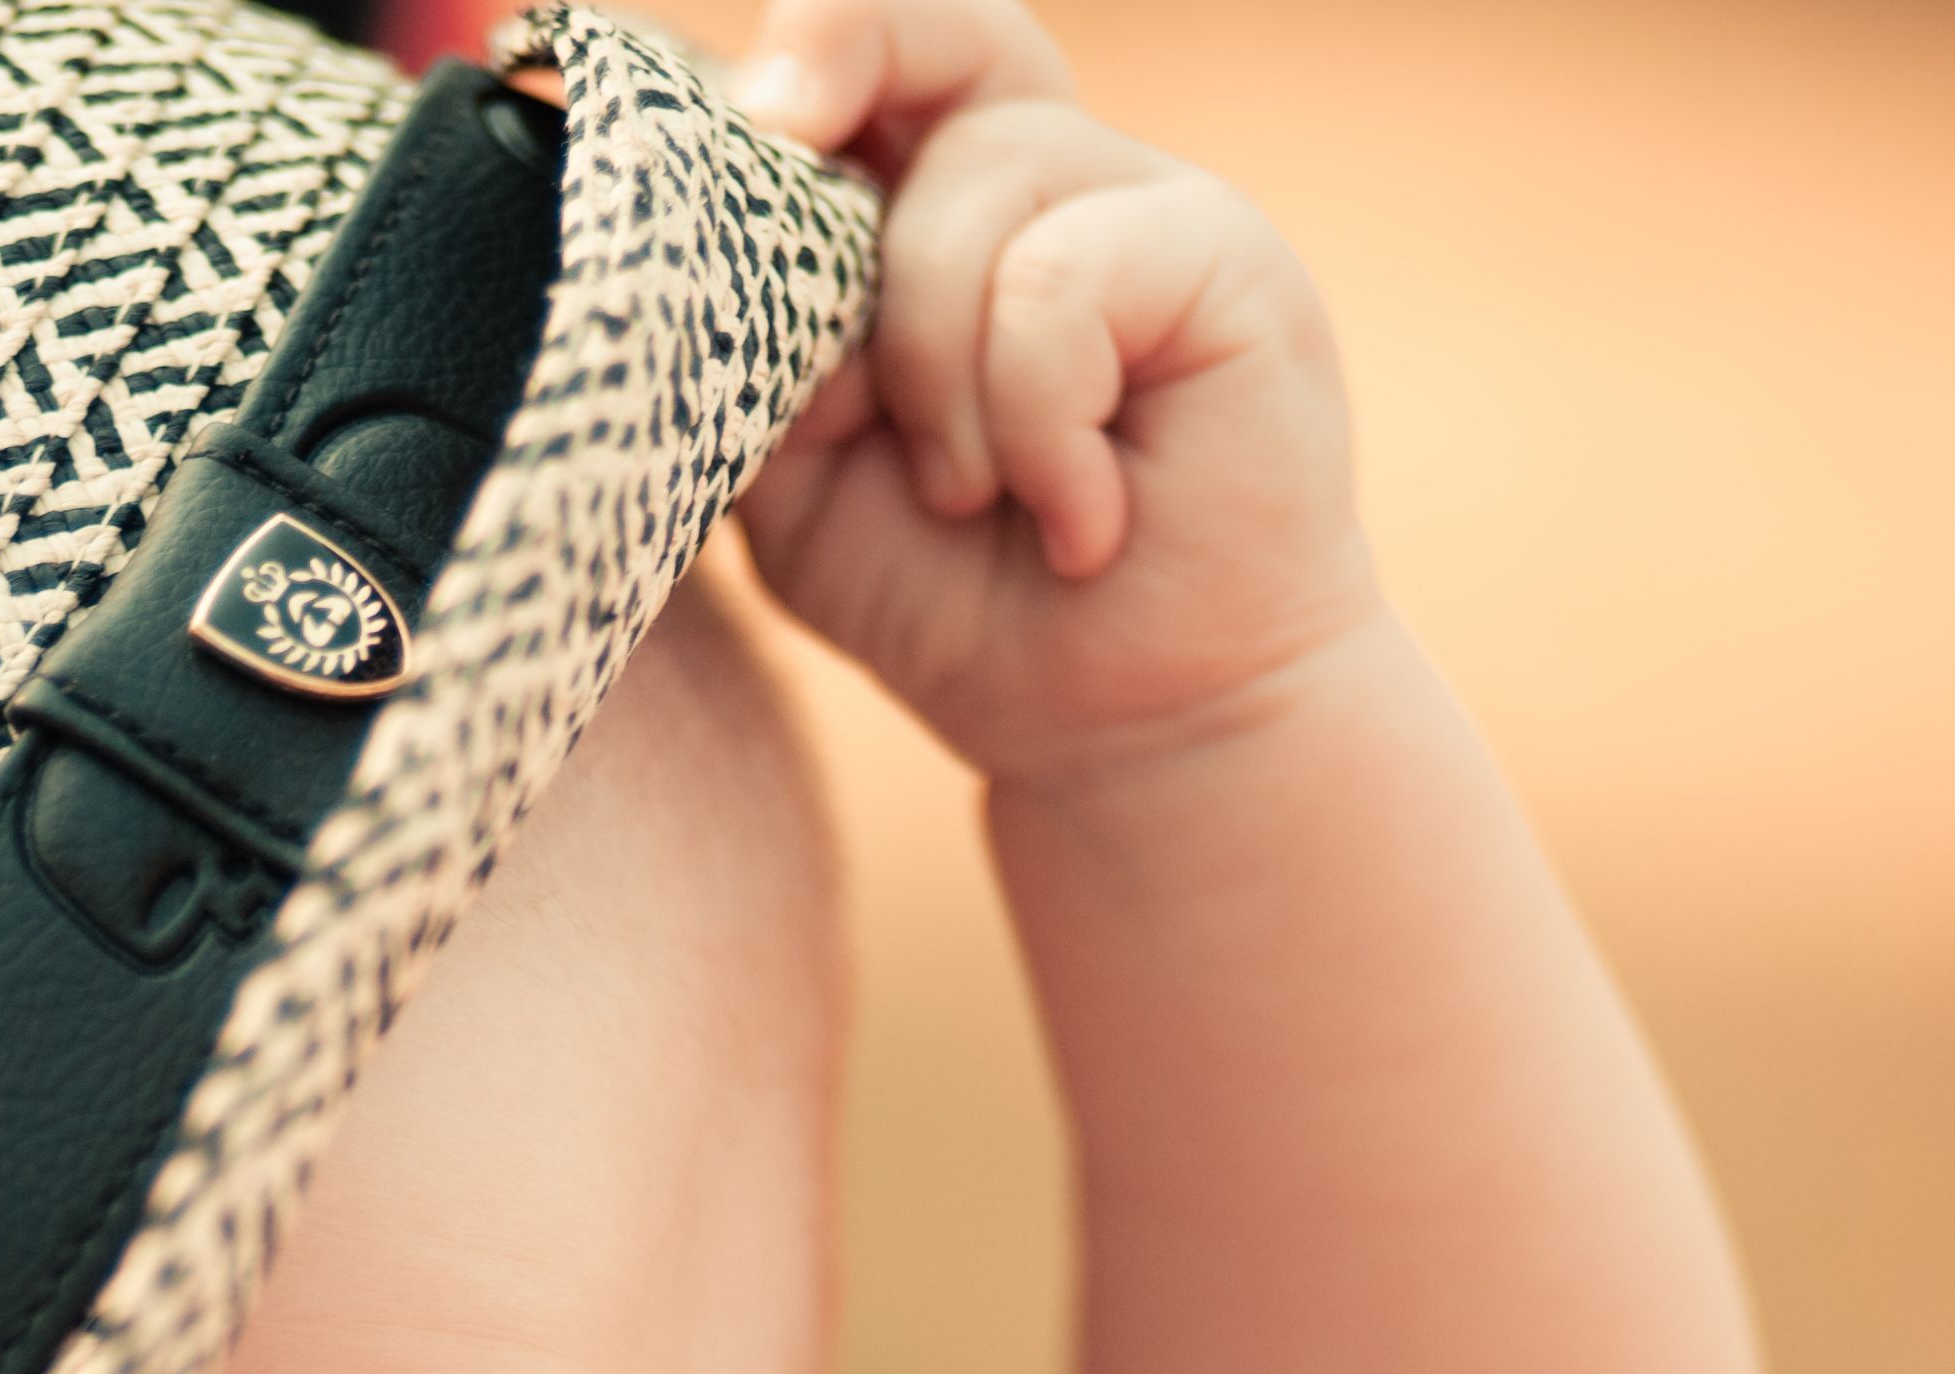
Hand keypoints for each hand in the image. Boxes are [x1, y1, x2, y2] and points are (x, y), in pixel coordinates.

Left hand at [728, 0, 1379, 781]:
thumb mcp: (799, 480)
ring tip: (976, 497)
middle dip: (842, 41)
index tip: (732, 116)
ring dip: (934, 373)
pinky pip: (1058, 281)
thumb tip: (729, 241)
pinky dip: (1035, 421)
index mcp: (926, 207)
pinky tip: (1078, 515)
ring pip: (972, 184)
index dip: (790, 54)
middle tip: (779, 126)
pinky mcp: (1225, 254)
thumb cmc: (958, 597)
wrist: (1123, 723)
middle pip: (936, 31)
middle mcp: (1038, 178)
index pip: (857, 68)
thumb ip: (756, 352)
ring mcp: (1139, 202)